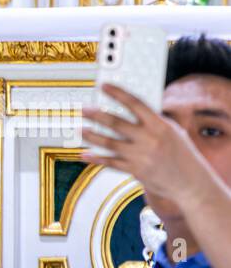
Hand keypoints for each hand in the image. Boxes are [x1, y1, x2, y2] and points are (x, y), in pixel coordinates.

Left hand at [82, 84, 213, 204]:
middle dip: (96, 115)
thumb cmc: (181, 153)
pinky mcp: (135, 170)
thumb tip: (131, 109)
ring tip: (78, 129)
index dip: (118, 93)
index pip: (135, 104)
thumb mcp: (173, 131)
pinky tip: (84, 154)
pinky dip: (96, 158)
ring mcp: (141, 155)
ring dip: (91, 136)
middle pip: (116, 123)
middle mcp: (149, 138)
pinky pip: (111, 162)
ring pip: (109, 143)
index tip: (103, 85)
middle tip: (82, 109)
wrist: (190, 182)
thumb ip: (153, 121)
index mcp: (160, 124)